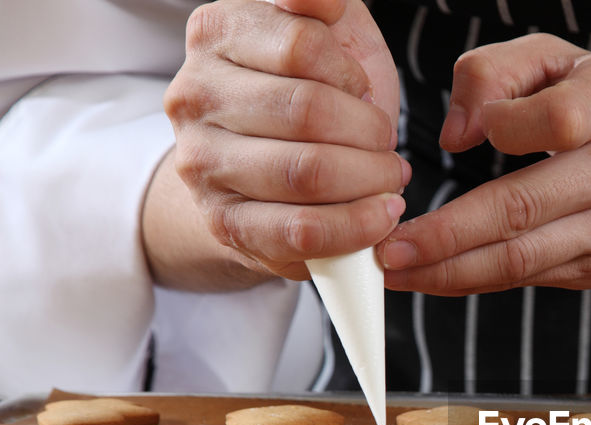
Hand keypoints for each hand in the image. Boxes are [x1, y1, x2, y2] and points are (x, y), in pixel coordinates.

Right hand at [162, 0, 406, 281]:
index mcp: (217, 32)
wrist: (268, 165)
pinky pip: (301, 230)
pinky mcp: (226, 223)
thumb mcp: (326, 29)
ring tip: (389, 177)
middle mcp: (195, 95)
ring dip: (371, 179)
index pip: (302, 45)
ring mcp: (203, 163)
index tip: (360, 89)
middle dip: (369, 132)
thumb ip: (318, 3)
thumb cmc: (312, 89)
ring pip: (307, 172)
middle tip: (387, 143)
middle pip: (308, 111)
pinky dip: (356, 226)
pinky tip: (381, 215)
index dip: (350, 74)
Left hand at [376, 33, 590, 295]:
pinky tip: (434, 277)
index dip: (499, 127)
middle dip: (445, 235)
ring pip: (523, 259)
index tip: (454, 139)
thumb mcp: (568, 60)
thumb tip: (456, 133)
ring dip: (451, 272)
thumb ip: (499, 71)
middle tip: (387, 247)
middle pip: (524, 208)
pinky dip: (476, 281)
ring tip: (396, 272)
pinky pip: (530, 278)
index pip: (552, 121)